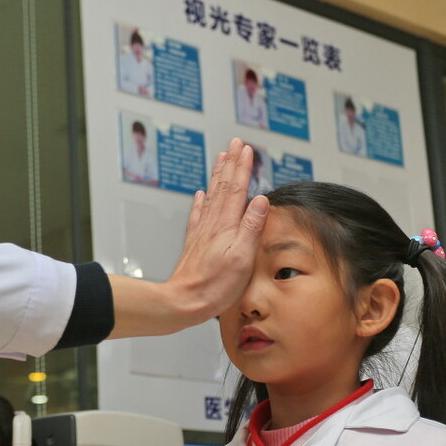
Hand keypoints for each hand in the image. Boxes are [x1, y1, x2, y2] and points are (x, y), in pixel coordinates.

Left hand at [166, 138, 268, 325]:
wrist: (183, 302)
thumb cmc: (214, 286)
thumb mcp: (243, 258)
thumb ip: (252, 227)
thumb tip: (261, 199)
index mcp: (226, 226)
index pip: (237, 189)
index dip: (242, 167)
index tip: (247, 148)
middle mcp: (212, 224)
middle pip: (223, 187)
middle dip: (230, 163)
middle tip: (234, 143)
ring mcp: (201, 233)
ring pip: (211, 196)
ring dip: (217, 176)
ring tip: (220, 159)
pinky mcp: (194, 243)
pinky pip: (198, 215)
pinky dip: (200, 201)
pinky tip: (200, 195)